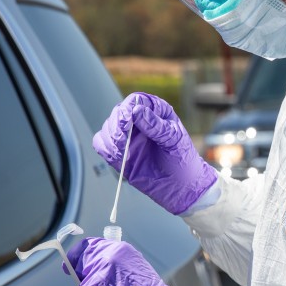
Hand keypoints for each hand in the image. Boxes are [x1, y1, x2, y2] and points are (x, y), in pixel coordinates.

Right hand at [93, 93, 216, 214]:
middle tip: (123, 141)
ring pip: (107, 128)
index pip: (135, 101)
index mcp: (155, 112)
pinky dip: (105, 149)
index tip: (127, 121)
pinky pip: (102, 144)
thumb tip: (137, 111)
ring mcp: (128, 137)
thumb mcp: (174, 140)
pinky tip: (118, 157)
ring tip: (123, 153)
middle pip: (118, 113)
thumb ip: (157, 126)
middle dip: (117, 126)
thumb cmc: (182, 159)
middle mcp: (139, 121)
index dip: (128, 109)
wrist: (181, 185)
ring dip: (111, 140)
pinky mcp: (119, 152)